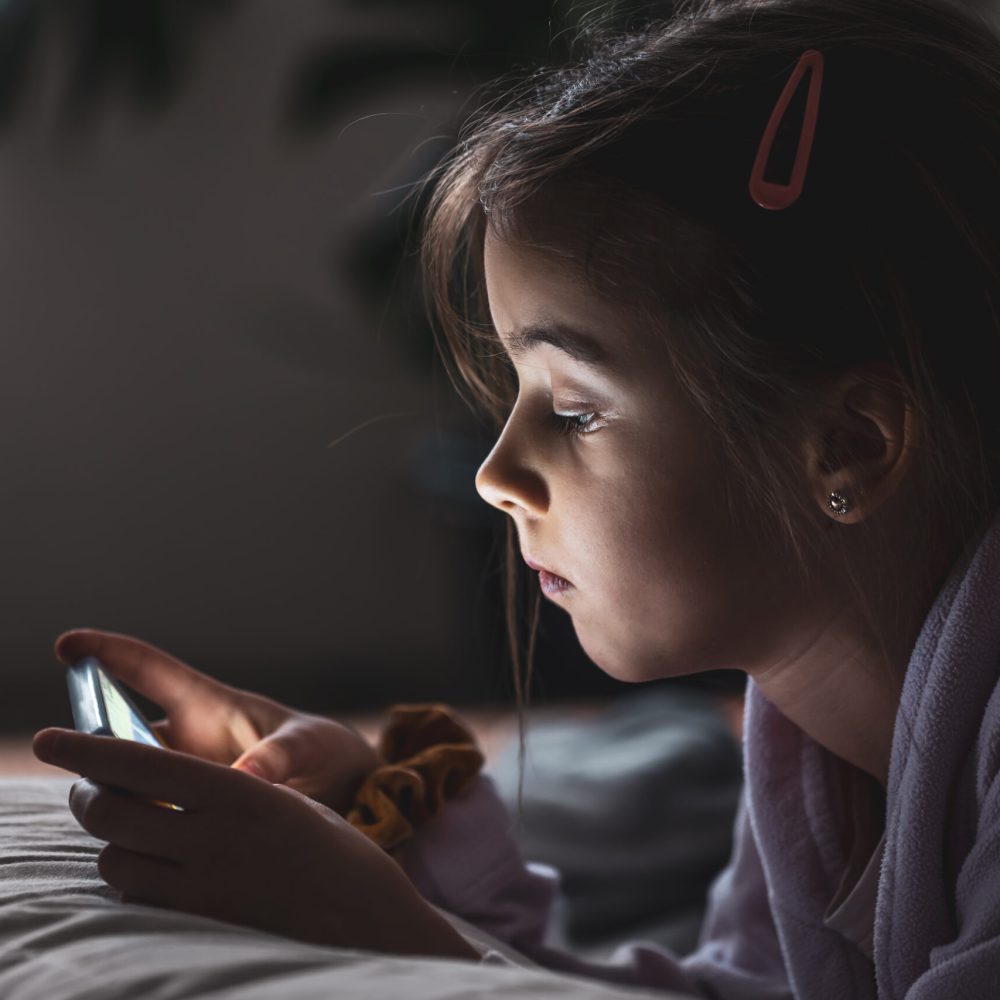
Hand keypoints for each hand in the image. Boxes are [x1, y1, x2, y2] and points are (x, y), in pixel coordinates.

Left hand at [31, 728, 478, 959]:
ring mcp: (203, 886)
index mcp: (237, 791)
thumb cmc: (330, 845)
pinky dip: (130, 876)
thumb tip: (162, 777)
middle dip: (86, 795)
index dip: (86, 749)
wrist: (365, 914)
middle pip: (111, 811)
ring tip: (124, 829)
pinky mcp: (200, 923)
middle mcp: (213, 837)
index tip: (50, 740)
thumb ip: (224, 788)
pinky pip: (138, 897)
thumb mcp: (283, 800)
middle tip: (86, 788)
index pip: (139, 762)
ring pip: (114, 859)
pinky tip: (149, 865)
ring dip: (109, 841)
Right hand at [53, 628, 380, 814]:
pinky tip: (144, 845)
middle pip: (118, 732)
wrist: (340, 794)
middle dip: (92, 741)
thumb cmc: (320, 752)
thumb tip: (247, 779)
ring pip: (125, 777)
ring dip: (113, 788)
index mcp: (209, 705)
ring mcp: (180, 777)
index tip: (66, 645)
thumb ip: (277, 758)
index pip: (148, 670)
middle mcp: (185, 739)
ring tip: (117, 807)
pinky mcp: (184, 812)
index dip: (106, 653)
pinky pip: (144, 815)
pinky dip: (137, 824)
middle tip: (78, 757)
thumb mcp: (306, 747)